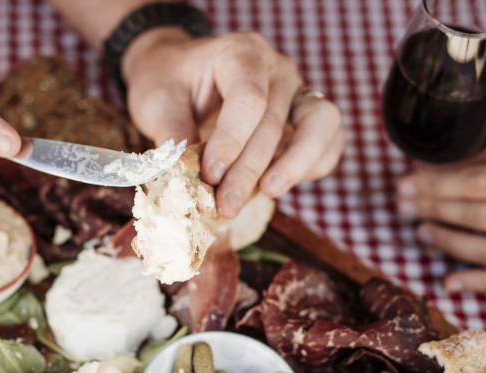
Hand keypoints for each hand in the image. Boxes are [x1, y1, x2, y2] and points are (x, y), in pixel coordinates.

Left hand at [121, 29, 344, 217]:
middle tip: (226, 205)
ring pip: (322, 124)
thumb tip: (183, 180)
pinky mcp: (306, 119)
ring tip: (267, 193)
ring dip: (297, 164)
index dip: (232, 141)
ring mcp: (297, 92)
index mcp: (241, 54)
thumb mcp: (156, 102)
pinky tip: (278, 188)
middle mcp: (277, 70)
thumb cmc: (168, 82)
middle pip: (275, 121)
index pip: (248, 98)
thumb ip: (172, 137)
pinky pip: (329, 142)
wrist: (180, 73)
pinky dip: (313, 167)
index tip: (211, 175)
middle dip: (250, 170)